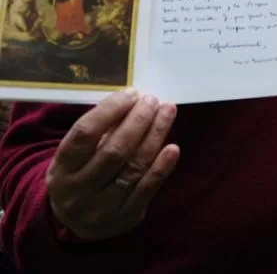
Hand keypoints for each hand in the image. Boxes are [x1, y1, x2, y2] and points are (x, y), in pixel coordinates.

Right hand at [46, 89, 179, 239]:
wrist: (80, 223)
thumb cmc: (81, 175)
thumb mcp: (76, 156)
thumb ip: (99, 132)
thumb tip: (131, 101)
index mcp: (62, 169)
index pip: (84, 134)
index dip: (109, 110)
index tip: (130, 94)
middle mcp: (79, 190)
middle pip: (114, 150)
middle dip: (137, 121)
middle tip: (152, 101)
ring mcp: (103, 206)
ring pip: (134, 167)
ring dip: (155, 136)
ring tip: (167, 112)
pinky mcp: (127, 216)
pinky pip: (147, 189)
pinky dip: (162, 167)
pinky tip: (173, 147)